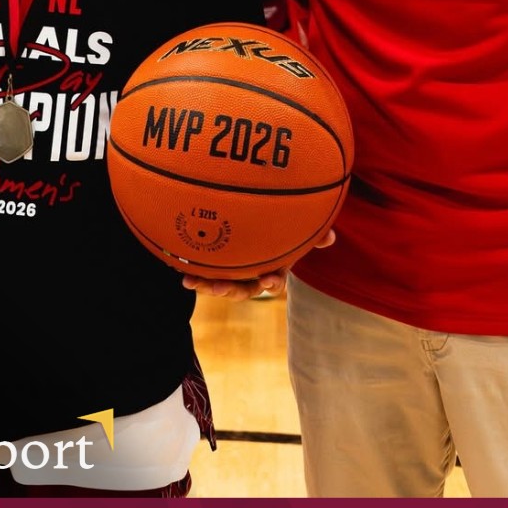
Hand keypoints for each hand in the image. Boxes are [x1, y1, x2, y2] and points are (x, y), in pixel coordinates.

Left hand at [180, 229, 334, 300]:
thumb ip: (313, 233)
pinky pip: (204, 267)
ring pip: (219, 282)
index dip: (272, 283)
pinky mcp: (216, 262)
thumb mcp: (297, 228)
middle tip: (217, 288)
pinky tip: (176, 264)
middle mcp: (251, 272)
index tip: (269, 280)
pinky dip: (192, 268)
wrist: (255, 218)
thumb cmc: (282, 225)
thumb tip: (331, 237)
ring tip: (189, 281)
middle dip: (228, 289)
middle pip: (241, 288)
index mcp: (272, 267)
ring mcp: (233, 269)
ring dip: (205, 283)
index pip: (274, 281)